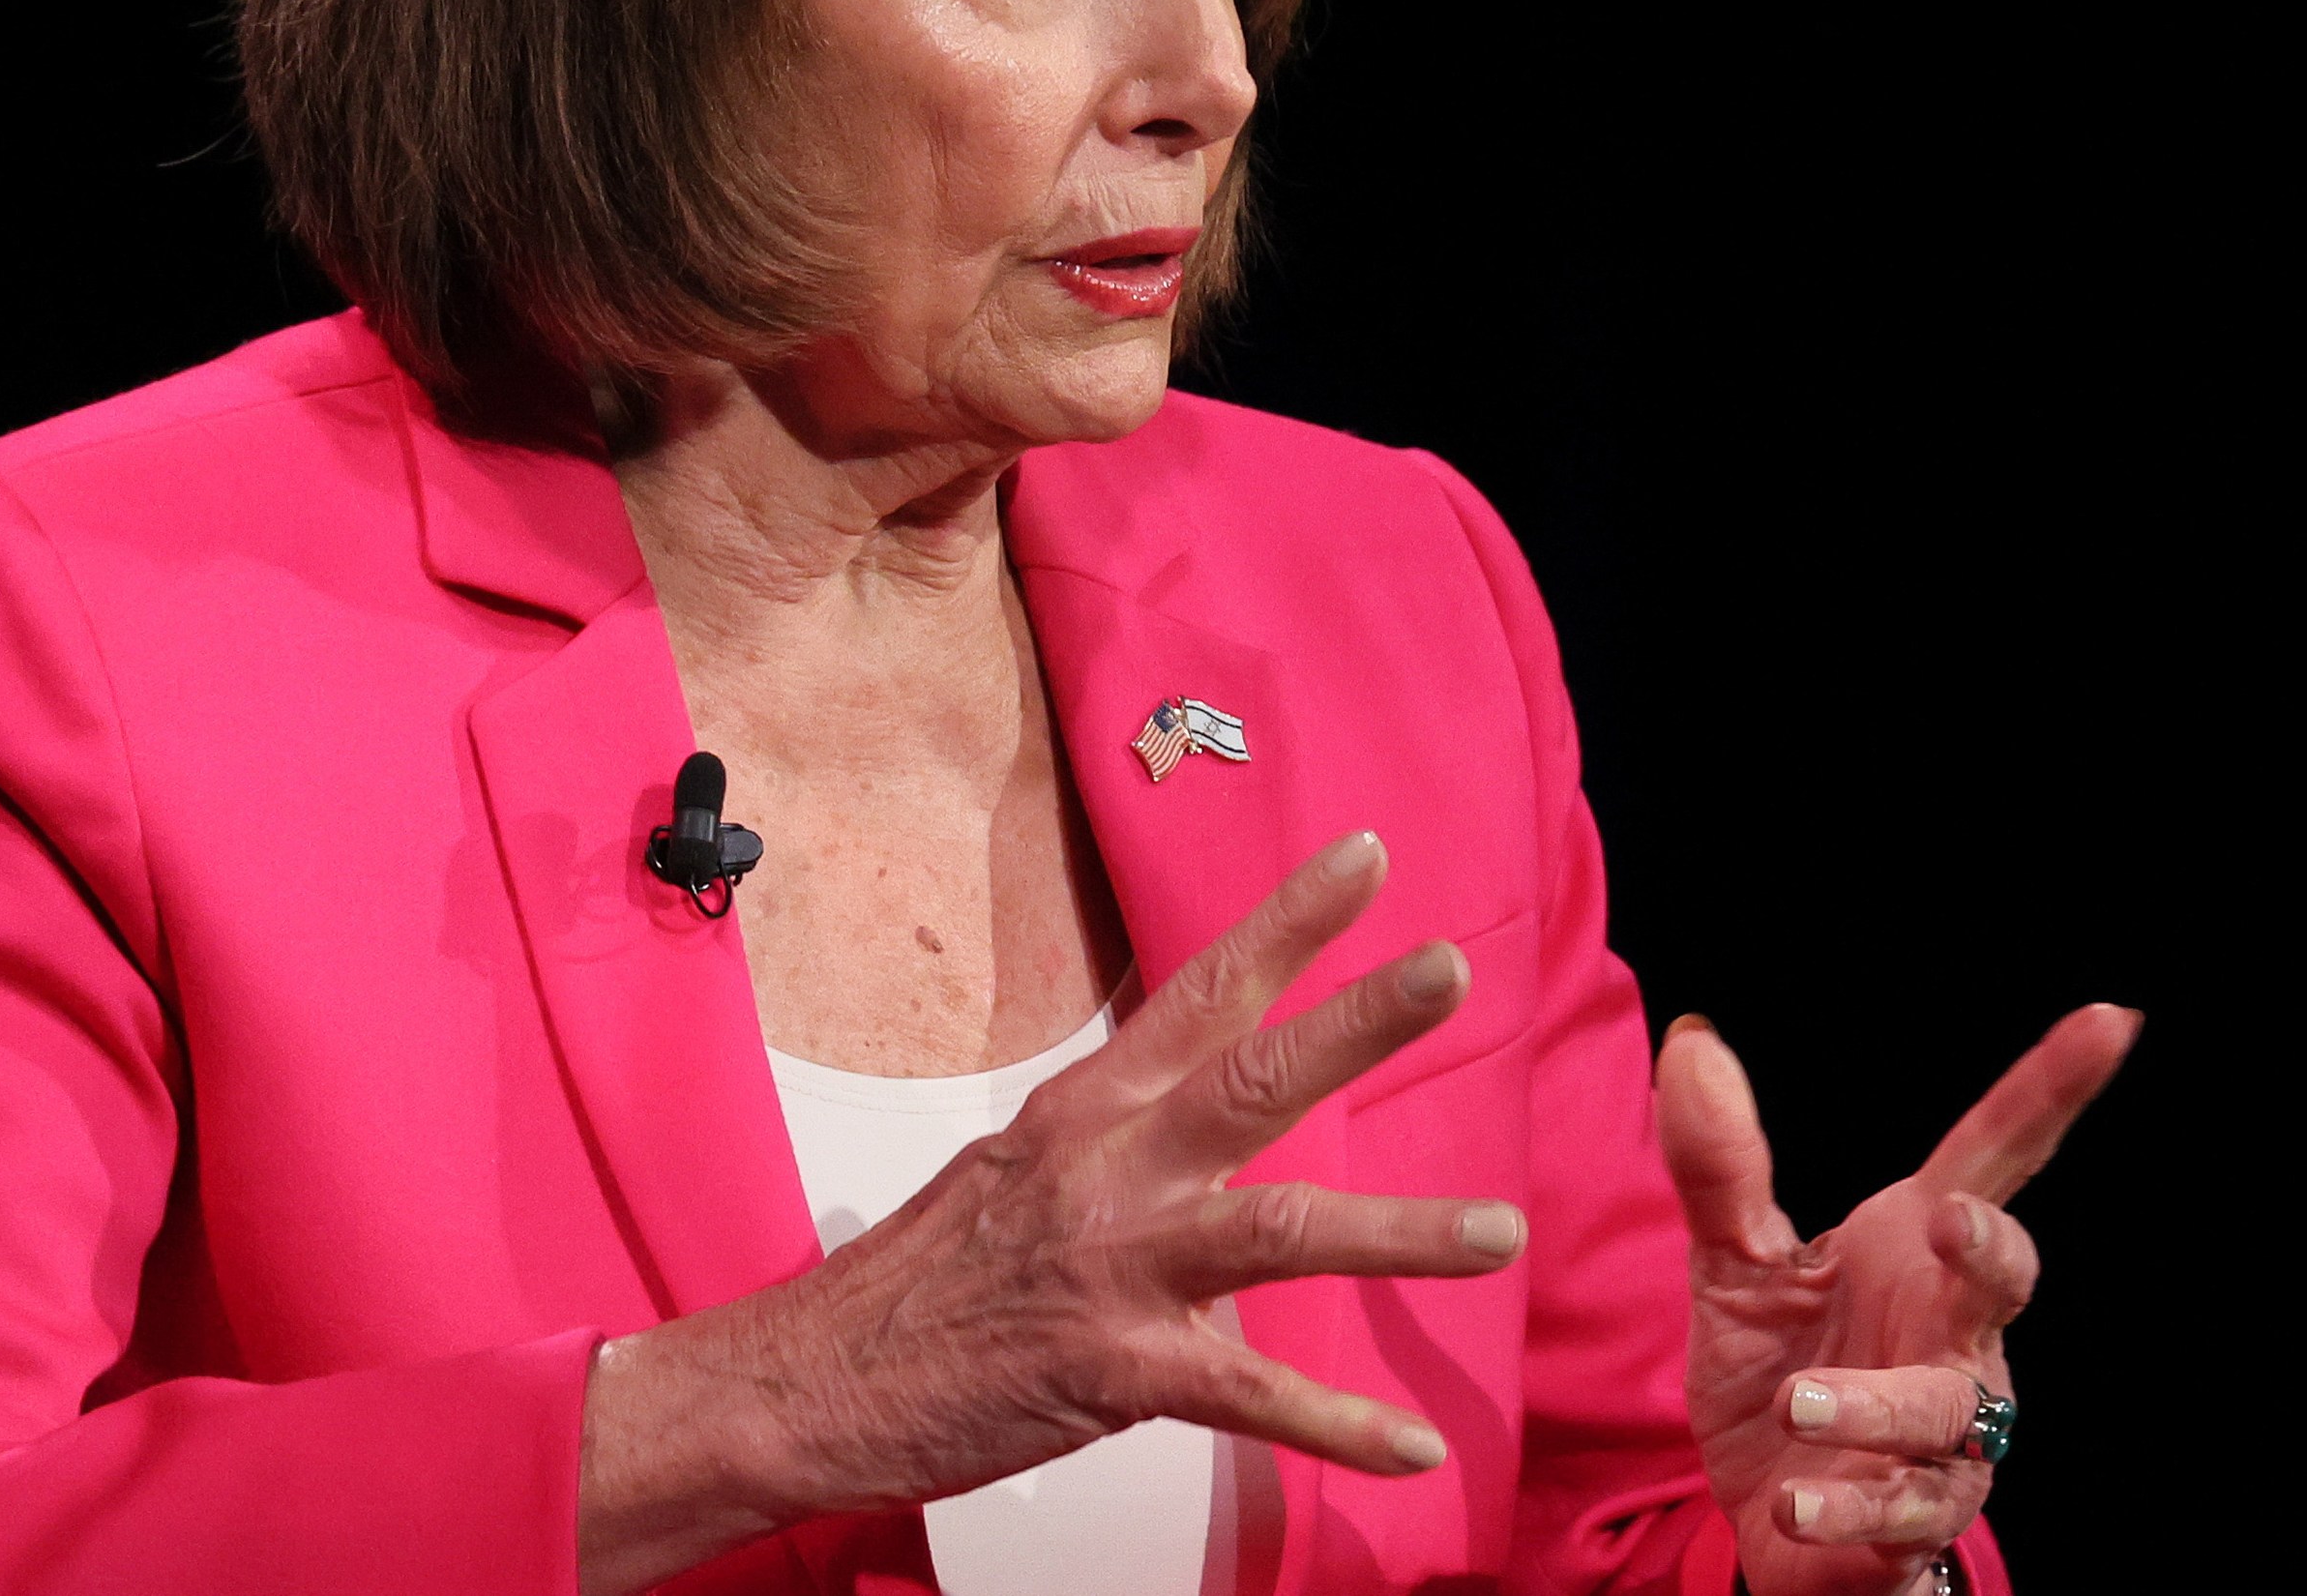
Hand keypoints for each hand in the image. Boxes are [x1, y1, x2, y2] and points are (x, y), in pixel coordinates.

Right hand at [578, 830, 1522, 1594]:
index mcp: (1088, 1113)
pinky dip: (1339, 1427)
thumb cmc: (915, 1288)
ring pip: (1279, 1230)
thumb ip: (1119, 1149)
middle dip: (1357, 1021)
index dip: (1288, 925)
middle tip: (1450, 968)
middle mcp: (1108, 1170)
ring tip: (1500, 1231)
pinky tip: (1416, 1447)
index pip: (1201, 994)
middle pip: (1252, 1077)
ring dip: (1399, 1232)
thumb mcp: (1015, 1176)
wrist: (806, 1384)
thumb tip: (1200, 1132)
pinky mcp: (1112, 1371)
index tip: (1367, 858)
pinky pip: (1249, 1396)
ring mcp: (1114, 1268)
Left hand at [1659, 1002, 2140, 1595]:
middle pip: (2004, 1277)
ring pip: (1942, 1406)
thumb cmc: (1779, 1370)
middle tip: (1952, 1221)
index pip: (1994, 1156)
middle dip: (1990, 1249)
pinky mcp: (1916, 1515)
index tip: (2111, 1018)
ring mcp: (1948, 1428)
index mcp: (1915, 1248)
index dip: (2052, 1087)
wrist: (1769, 1517)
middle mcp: (1954, 1330)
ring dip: (1876, 1403)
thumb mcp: (1735, 1267)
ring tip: (1799, 1401)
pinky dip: (1846, 1509)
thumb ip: (1721, 1168)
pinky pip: (1900, 1511)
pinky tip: (1797, 1502)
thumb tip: (1692, 1043)